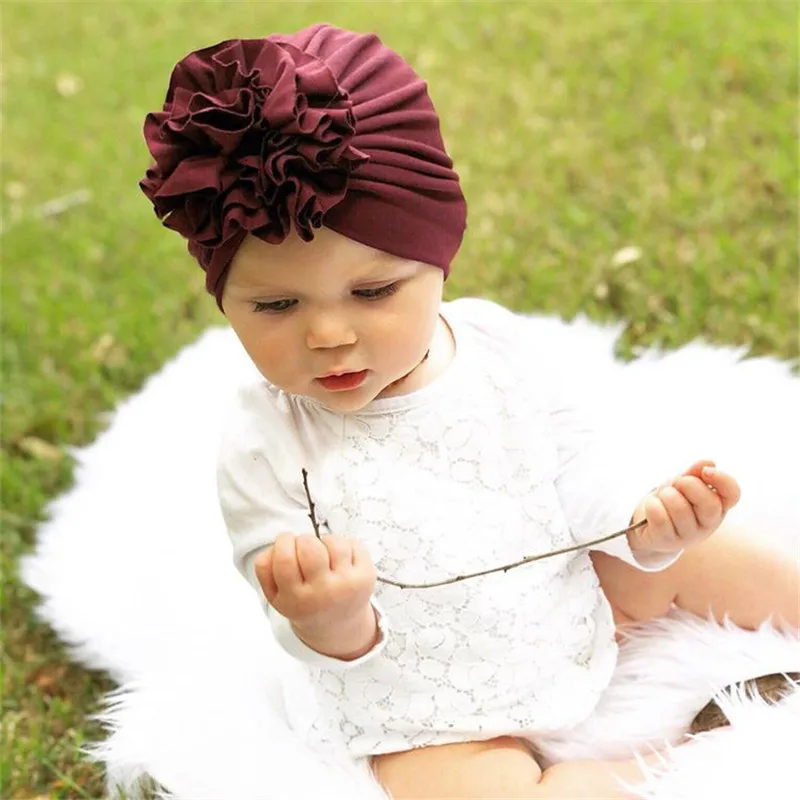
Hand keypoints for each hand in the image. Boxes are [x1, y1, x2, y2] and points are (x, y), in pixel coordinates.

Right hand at [254, 533, 377, 658]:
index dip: (283, 542)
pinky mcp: (367, 575)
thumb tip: (276, 545)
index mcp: (296, 600)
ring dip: (324, 541)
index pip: (284, 559)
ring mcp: (348, 584)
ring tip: (323, 554)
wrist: (338, 626)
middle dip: (303, 539)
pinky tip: (340, 559)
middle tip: (304, 548)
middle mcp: (323, 594)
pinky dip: (345, 544)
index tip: (286, 542)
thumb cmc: (304, 601)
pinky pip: (353, 542)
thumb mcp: (276, 595)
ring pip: (333, 542)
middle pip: (310, 546)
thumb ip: (264, 569)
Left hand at [631, 460, 740, 553]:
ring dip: (666, 494)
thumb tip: (709, 462)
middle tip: (677, 483)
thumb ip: (694, 474)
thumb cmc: (671, 500)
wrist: (648, 525)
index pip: (733, 494)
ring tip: (662, 495)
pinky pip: (660, 518)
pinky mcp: (667, 541)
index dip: (722, 479)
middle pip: (710, 504)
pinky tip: (651, 505)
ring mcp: (689, 536)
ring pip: (681, 510)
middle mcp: (708, 524)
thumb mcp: (682, 484)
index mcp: (718, 506)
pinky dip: (652, 505)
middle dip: (689, 485)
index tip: (705, 471)